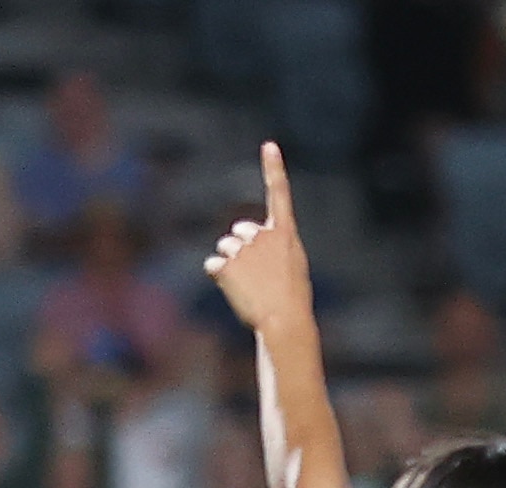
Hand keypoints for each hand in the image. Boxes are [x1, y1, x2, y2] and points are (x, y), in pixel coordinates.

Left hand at [203, 143, 313, 334]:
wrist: (284, 322)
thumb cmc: (291, 302)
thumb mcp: (292, 269)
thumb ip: (272, 250)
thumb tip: (242, 248)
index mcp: (285, 235)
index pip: (279, 195)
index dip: (274, 169)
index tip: (269, 146)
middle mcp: (263, 235)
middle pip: (239, 232)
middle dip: (241, 248)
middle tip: (258, 276)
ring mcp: (243, 249)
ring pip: (225, 249)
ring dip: (232, 266)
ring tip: (250, 288)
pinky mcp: (225, 265)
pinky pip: (213, 266)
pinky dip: (220, 278)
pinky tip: (237, 292)